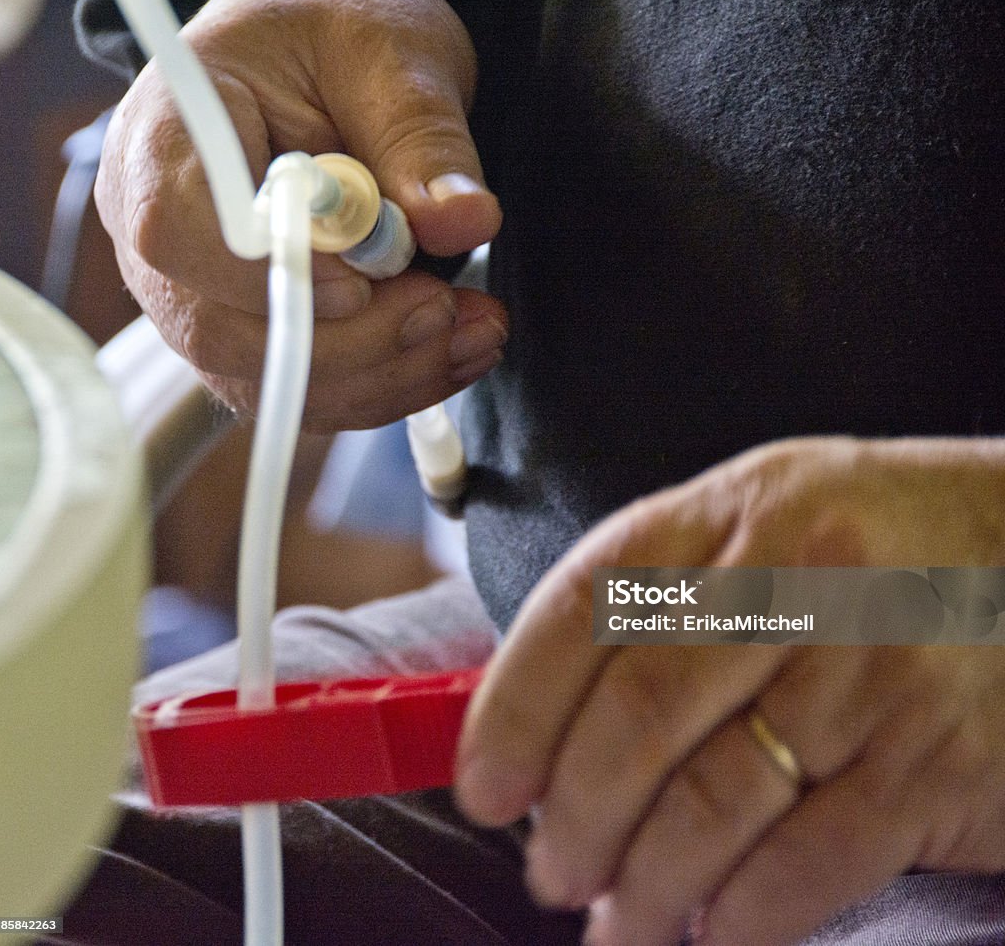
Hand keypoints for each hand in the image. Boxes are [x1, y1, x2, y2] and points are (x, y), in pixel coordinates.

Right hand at [95, 0, 506, 429]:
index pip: (177, 233)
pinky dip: (390, 383)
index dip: (270, 277)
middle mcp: (164, 233)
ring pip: (276, 382)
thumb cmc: (335, 34)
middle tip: (448, 309)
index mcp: (167, 136)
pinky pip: (310, 391)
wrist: (323, 59)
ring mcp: (203, 297)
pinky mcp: (255, 335)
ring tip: (477, 330)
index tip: (365, 280)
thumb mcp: (389, 55)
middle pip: (227, 334)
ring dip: (388, 374)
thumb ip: (419, 136)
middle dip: (355, 344)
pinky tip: (455, 349)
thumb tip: (463, 220)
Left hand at [455, 436, 1004, 944]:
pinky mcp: (935, 758)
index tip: (483, 786)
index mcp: (729, 514)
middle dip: (575, 815)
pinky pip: (811, 860)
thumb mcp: (759, 522)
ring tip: (616, 921)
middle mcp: (796, 580)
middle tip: (549, 870)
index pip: (587, 607)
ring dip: (646, 885)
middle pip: (641, 716)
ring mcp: (871, 669)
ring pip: (716, 801)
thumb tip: (548, 718)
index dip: (515, 706)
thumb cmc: (870, 542)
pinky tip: (712, 932)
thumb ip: (658, 597)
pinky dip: (745, 917)